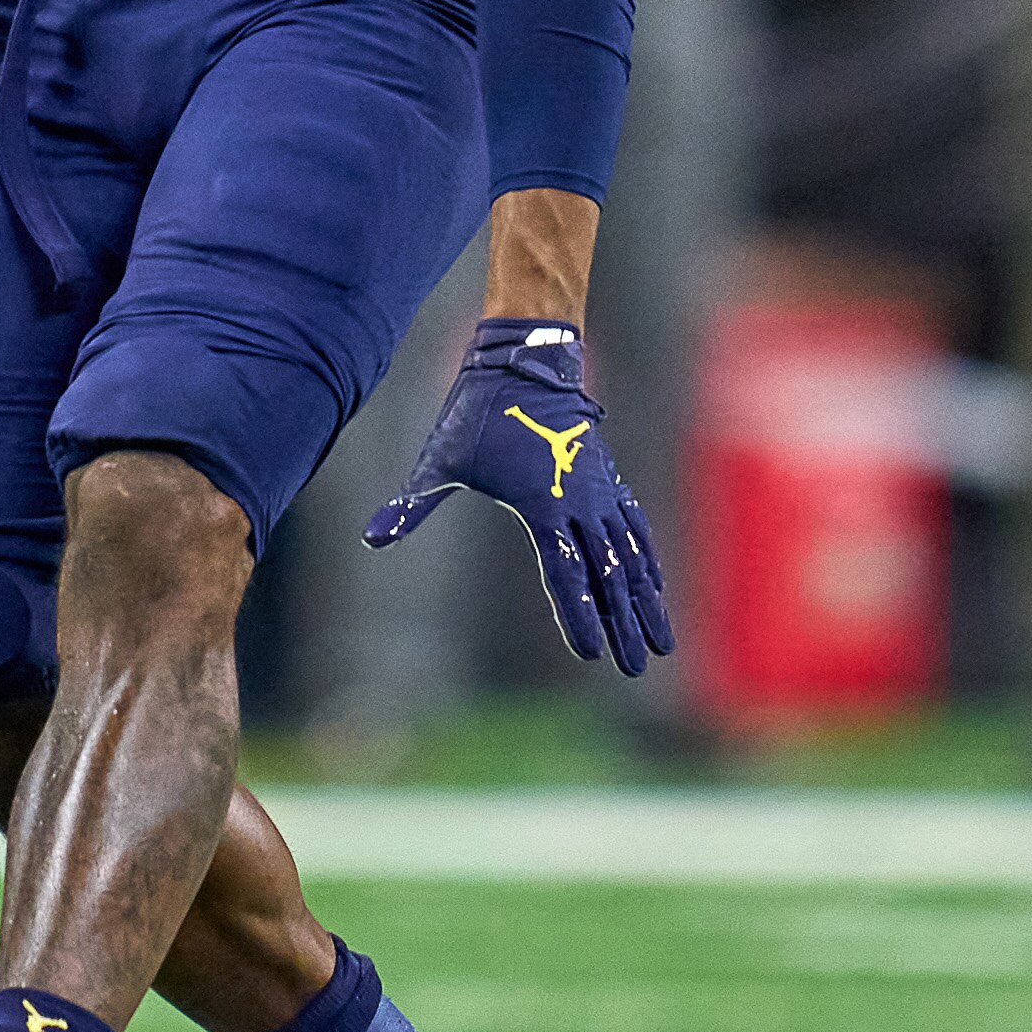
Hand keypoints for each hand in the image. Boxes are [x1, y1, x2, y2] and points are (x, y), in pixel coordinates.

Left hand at [364, 316, 671, 675]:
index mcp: (543, 505)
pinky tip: (656, 587)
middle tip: (634, 670)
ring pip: (630, 557)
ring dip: (647, 602)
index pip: (566, 574)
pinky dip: (647, 560)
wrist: (523, 361)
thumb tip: (371, 537)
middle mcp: (579, 503)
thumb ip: (412, 504)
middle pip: (608, 577)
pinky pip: (634, 527)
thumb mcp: (440, 459)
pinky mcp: (605, 479)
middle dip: (623, 625)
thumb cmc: (477, 411)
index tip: (594, 653)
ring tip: (661, 644)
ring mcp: (598, 491)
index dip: (580, 616)